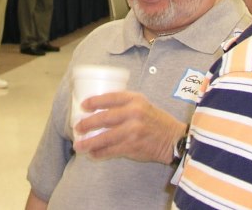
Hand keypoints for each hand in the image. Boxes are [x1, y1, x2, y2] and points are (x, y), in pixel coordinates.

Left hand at [71, 91, 186, 163]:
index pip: (110, 97)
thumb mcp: (143, 104)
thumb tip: (98, 108)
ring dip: (90, 142)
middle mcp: (134, 113)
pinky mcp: (134, 146)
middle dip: (87, 124)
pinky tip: (93, 154)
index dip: (94, 101)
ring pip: (105, 137)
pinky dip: (100, 153)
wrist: (174, 139)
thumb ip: (125, 104)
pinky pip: (112, 150)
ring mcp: (134, 130)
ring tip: (79, 145)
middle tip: (77, 128)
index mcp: (135, 100)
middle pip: (104, 118)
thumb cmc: (156, 121)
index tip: (83, 106)